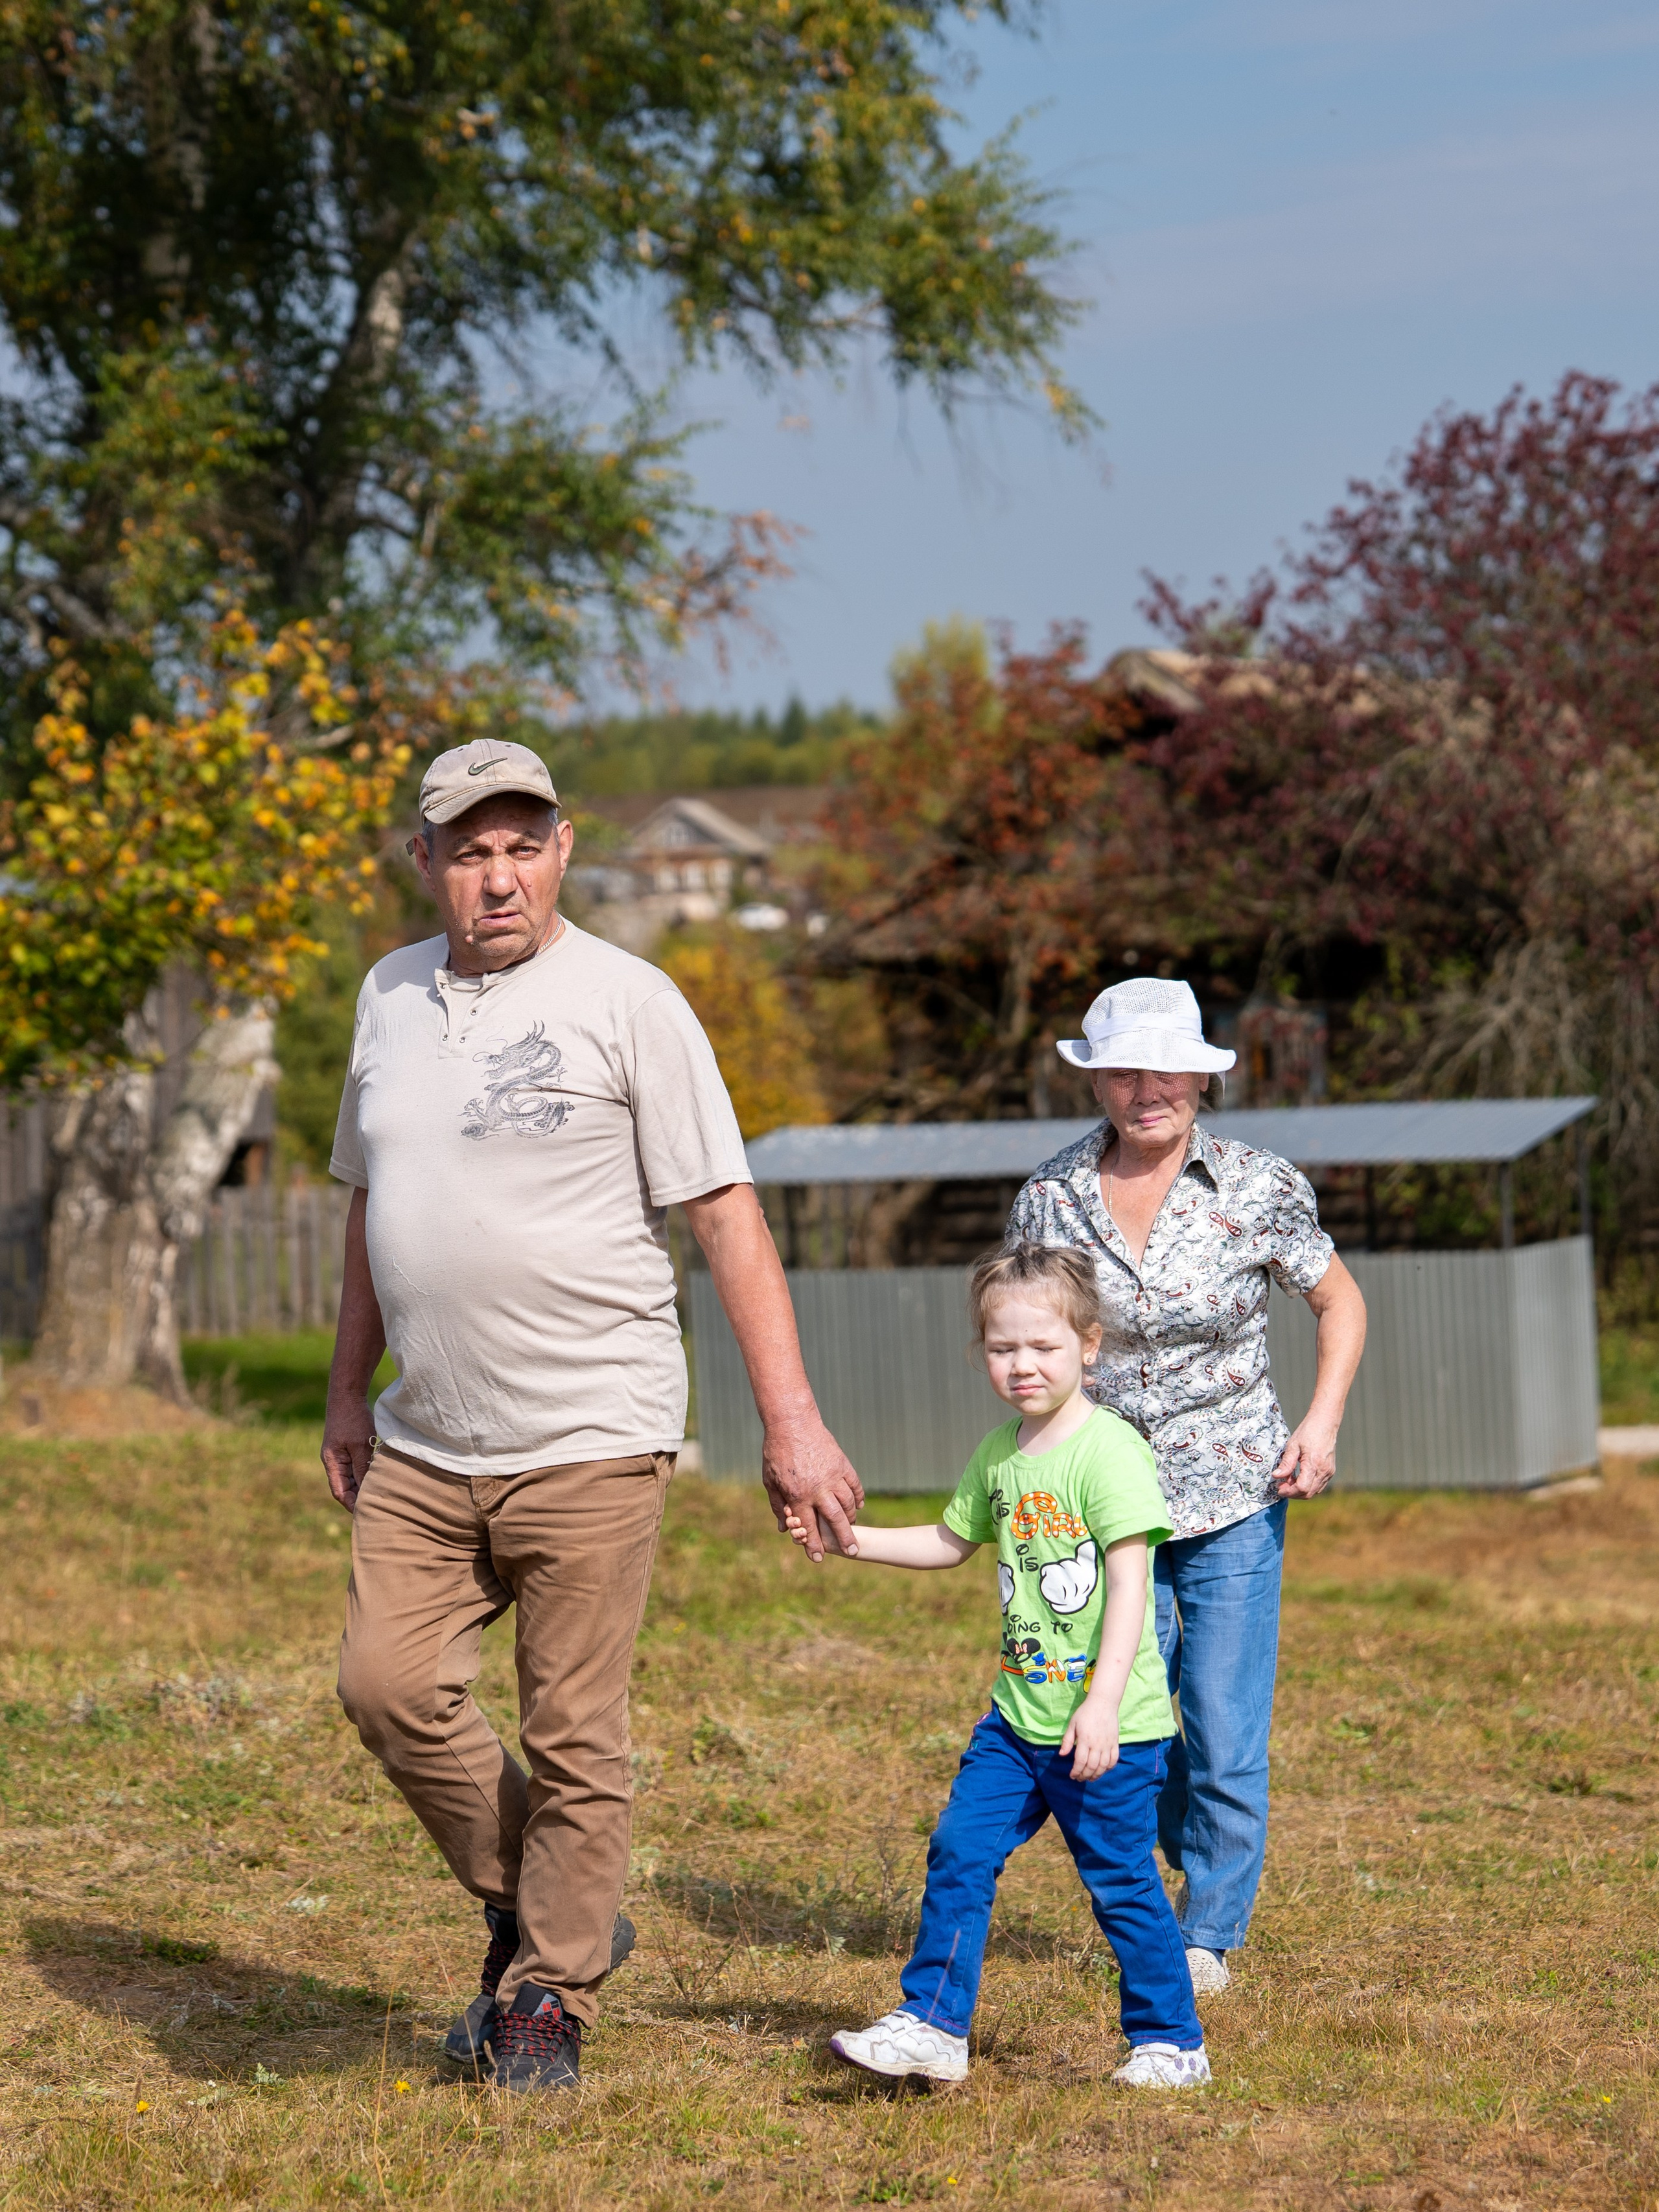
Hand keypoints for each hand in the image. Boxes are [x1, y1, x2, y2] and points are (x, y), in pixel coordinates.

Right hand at [322, 1396, 376, 1512]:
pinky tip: (379, 1476)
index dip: (351, 1504)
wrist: (348, 1396)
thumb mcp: (361, 1445)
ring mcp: (340, 1456)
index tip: (366, 1512)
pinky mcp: (348, 1449)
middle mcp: (333, 1462)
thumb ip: (362, 1468)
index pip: (339, 1492)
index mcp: (331, 1462)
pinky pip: (356, 1467)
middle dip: (358, 1497)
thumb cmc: (353, 1419)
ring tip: (381, 1493)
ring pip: (351, 1478)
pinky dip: (365, 1473)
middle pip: (345, 1487)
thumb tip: (366, 1491)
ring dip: (363, 1485)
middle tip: (378, 1506)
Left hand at [761, 1412, 862, 1563]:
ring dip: (851, 1518)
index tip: (819, 1558)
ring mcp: (833, 1476)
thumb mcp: (770, 1481)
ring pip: (848, 1504)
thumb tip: (783, 1528)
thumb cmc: (776, 1453)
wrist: (792, 1423)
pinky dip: (858, 1497)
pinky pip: (855, 1485)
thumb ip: (777, 1506)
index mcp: (798, 1495)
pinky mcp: (842, 1465)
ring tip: (854, 1528)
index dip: (813, 1545)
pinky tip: (858, 1506)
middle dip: (844, 1538)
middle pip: (834, 1520)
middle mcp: (817, 1489)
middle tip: (853, 1551)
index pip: (808, 1527)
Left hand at [1059, 1697, 1119, 1781]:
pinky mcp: (1115, 1743)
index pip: (1080, 1762)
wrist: (1103, 1703)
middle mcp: (1097, 1745)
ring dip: (1096, 1775)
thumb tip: (1062, 1755)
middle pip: (1092, 1767)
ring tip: (1090, 1778)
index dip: (1076, 1772)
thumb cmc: (1085, 1713)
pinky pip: (1114, 1759)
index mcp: (1085, 1740)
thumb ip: (1067, 1740)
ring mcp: (1107, 1744)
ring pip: (1103, 1766)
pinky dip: (1109, 1768)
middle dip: (1084, 1776)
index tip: (1072, 1776)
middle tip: (1079, 1779)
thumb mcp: (1072, 1724)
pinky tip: (1103, 1770)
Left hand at [1272, 1413, 1338, 1498]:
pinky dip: (1308, 1486)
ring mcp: (1329, 1472)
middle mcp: (1324, 1471)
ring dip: (1300, 1491)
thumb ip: (1286, 1463)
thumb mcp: (1293, 1445)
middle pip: (1308, 1493)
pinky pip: (1319, 1485)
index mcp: (1314, 1464)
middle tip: (1281, 1486)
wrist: (1325, 1422)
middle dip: (1293, 1493)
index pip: (1302, 1488)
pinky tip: (1299, 1477)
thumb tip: (1276, 1476)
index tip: (1279, 1488)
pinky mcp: (1330, 1471)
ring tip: (1289, 1480)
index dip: (1289, 1491)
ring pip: (1314, 1491)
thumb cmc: (1309, 1431)